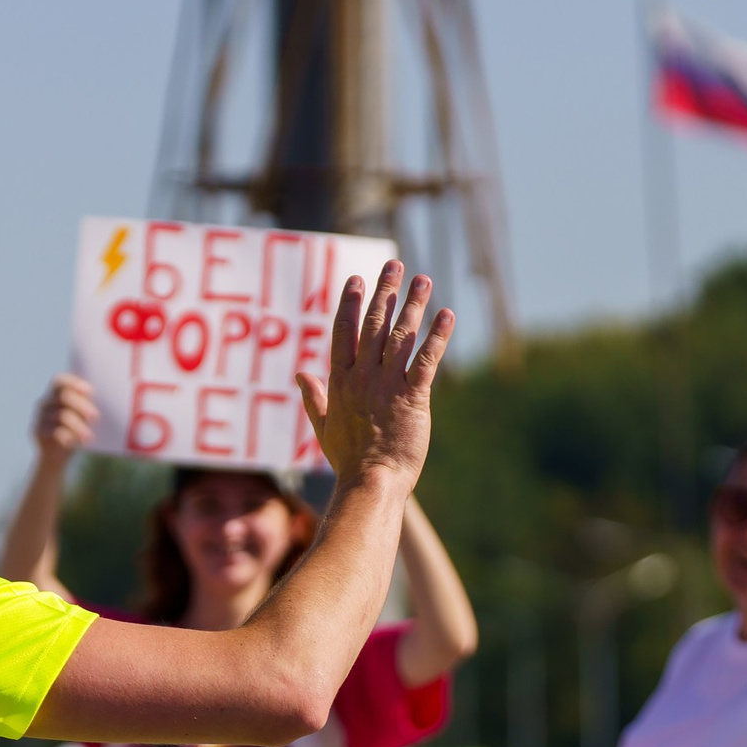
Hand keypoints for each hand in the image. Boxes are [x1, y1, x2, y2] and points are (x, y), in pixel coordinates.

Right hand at [32, 375, 97, 463]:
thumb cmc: (76, 431)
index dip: (74, 383)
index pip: (61, 381)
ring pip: (60, 416)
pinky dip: (66, 436)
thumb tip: (112, 403)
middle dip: (81, 405)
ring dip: (77, 426)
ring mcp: (41, 416)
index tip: (90, 392)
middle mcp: (46, 402)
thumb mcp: (83, 418)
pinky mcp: (38, 431)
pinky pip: (53, 431)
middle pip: (63, 396)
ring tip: (89, 437)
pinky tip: (74, 443)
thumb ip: (89, 407)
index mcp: (56, 393)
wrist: (56, 456)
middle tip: (95, 417)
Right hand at [294, 259, 450, 486]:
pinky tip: (446, 315)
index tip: (355, 278)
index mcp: (339, 381)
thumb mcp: (322, 427)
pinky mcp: (412, 398)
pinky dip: (437, 336)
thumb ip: (313, 398)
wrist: (370, 482)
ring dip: (413, 305)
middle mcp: (362, 377)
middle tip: (394, 264)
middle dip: (384, 291)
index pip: (343, 331)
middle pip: (374, 324)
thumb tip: (300, 375)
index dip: (350, 302)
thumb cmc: (348, 460)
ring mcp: (387, 385)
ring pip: (401, 336)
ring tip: (423, 279)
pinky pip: (426, 360)